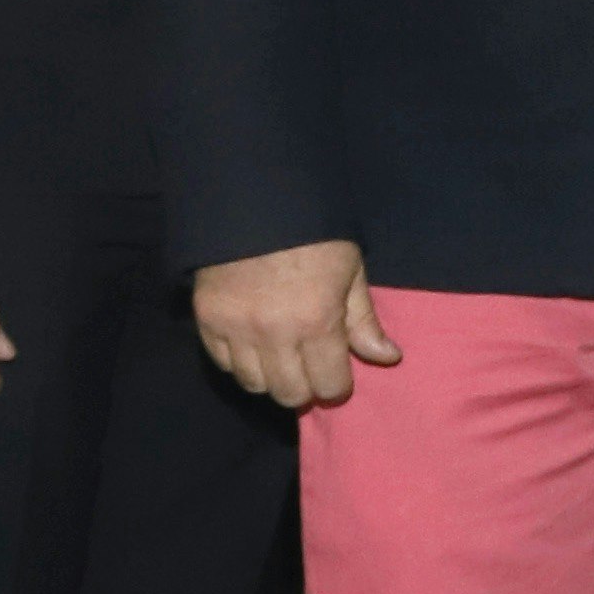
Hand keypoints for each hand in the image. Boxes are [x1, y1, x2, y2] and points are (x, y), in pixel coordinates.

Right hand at [194, 239, 398, 410]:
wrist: (254, 198)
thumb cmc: (314, 233)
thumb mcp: (350, 270)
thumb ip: (363, 320)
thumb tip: (387, 358)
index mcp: (317, 321)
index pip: (328, 386)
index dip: (336, 384)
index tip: (336, 373)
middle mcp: (274, 333)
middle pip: (288, 394)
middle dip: (304, 387)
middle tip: (308, 368)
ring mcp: (235, 328)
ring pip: (253, 385)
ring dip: (271, 377)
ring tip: (280, 357)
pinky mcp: (206, 319)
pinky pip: (222, 364)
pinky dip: (239, 362)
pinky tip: (252, 345)